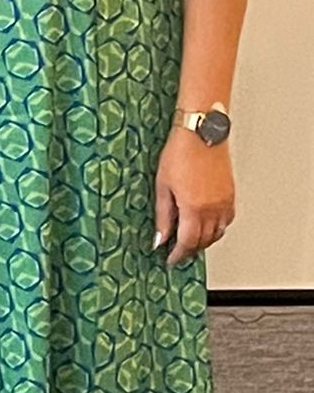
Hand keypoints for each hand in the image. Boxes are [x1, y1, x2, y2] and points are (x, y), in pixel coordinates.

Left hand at [155, 128, 234, 266]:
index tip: (171, 259)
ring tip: (190, 240)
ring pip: (218, 233)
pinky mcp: (231, 194)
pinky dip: (217, 228)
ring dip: (204, 240)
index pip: (188, 243)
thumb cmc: (180, 154)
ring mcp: (225, 202)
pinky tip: (207, 224)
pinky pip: (227, 220)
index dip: (178, 255)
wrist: (201, 133)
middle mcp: (213, 208)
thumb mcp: (163, 187)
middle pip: (204, 240)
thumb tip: (160, 238)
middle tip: (177, 251)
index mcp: (194, 208)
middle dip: (190, 249)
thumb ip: (163, 217)